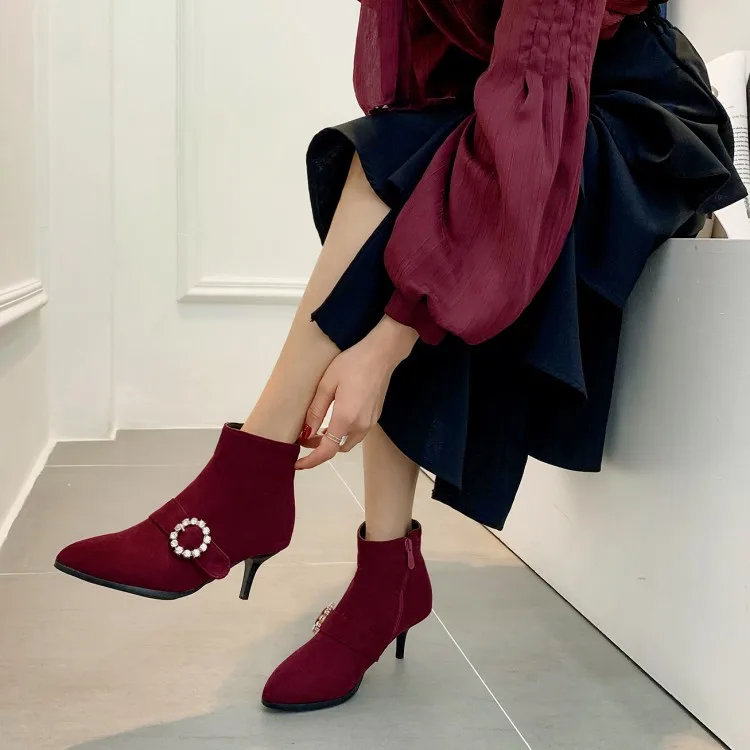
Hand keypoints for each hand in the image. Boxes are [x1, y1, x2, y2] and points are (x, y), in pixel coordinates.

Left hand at [295, 317, 417, 468]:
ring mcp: (370, 422)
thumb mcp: (327, 384)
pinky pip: (357, 433)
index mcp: (346, 419)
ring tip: (318, 430)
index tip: (297, 464)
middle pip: (338, 449)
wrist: (382, 353)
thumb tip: (306, 433)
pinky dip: (344, 433)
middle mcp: (360, 425)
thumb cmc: (353, 363)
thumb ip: (316, 411)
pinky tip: (335, 419)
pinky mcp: (375, 416)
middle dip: (320, 449)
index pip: (326, 451)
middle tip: (305, 439)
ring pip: (348, 442)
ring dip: (333, 441)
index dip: (310, 461)